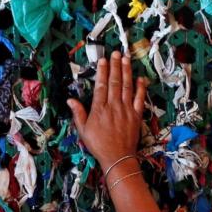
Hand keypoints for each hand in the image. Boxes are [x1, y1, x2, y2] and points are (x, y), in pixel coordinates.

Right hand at [67, 51, 147, 171]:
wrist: (117, 158)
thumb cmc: (98, 145)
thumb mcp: (83, 130)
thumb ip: (78, 113)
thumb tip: (70, 99)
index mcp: (99, 109)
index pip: (101, 86)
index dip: (102, 71)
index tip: (103, 60)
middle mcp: (113, 106)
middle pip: (114, 82)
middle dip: (115, 66)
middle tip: (116, 53)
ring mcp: (126, 110)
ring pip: (127, 86)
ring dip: (127, 71)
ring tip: (126, 59)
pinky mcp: (136, 115)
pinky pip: (140, 99)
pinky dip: (141, 88)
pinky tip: (140, 78)